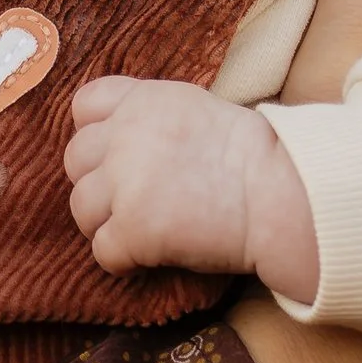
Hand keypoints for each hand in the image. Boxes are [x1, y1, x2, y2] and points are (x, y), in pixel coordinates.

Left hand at [66, 78, 316, 297]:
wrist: (285, 196)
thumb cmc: (255, 159)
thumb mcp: (198, 112)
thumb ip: (151, 119)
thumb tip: (117, 144)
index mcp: (143, 100)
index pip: (84, 107)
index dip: (95, 135)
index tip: (119, 156)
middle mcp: (126, 135)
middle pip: (76, 162)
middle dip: (99, 184)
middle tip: (135, 203)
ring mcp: (125, 182)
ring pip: (81, 209)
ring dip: (108, 225)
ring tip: (145, 232)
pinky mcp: (133, 228)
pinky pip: (103, 252)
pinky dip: (124, 261)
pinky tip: (152, 257)